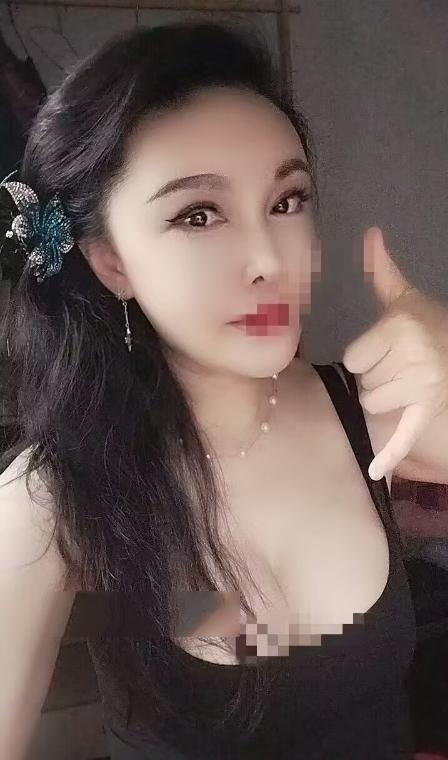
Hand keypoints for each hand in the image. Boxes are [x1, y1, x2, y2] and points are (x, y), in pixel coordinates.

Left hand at [343, 227, 447, 479]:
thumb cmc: (430, 328)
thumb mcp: (407, 300)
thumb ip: (383, 272)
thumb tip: (369, 233)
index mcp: (400, 326)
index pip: (353, 358)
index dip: (366, 357)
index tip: (388, 350)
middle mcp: (413, 355)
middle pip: (362, 384)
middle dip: (377, 377)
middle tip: (402, 367)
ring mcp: (422, 386)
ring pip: (373, 406)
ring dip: (386, 400)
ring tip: (410, 385)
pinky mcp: (427, 411)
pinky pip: (403, 435)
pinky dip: (388, 455)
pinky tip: (375, 472)